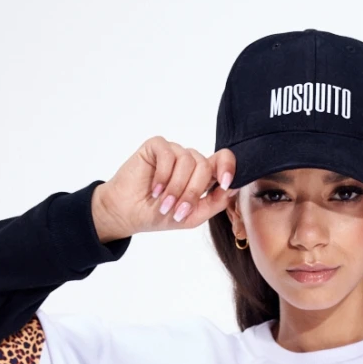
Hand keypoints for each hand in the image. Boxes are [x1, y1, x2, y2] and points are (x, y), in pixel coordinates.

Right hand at [92, 136, 237, 240]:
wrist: (128, 214)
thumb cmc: (159, 215)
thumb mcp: (193, 216)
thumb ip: (215, 203)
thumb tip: (234, 188)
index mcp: (202, 176)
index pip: (223, 161)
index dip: (229, 167)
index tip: (226, 183)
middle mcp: (189, 161)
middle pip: (205, 166)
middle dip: (192, 192)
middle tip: (176, 210)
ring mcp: (173, 152)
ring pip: (188, 161)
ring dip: (176, 187)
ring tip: (163, 203)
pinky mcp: (156, 146)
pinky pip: (168, 155)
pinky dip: (163, 176)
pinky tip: (154, 189)